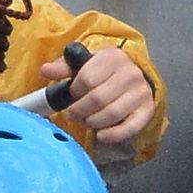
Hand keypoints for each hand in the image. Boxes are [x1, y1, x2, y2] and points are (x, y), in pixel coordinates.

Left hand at [38, 46, 156, 154]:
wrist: (135, 78)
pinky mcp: (147, 110)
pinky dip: (112, 135)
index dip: (74, 91)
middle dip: (80, 110)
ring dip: (92, 122)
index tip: (73, 94)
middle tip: (73, 114)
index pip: (87, 78)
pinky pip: (129, 128)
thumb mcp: (85, 64)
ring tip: (86, 121)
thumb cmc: (106, 72)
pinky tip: (101, 135)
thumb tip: (46, 70)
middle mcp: (130, 73)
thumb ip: (64, 67)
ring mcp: (141, 93)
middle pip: (98, 98)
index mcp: (114, 57)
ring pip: (111, 114)